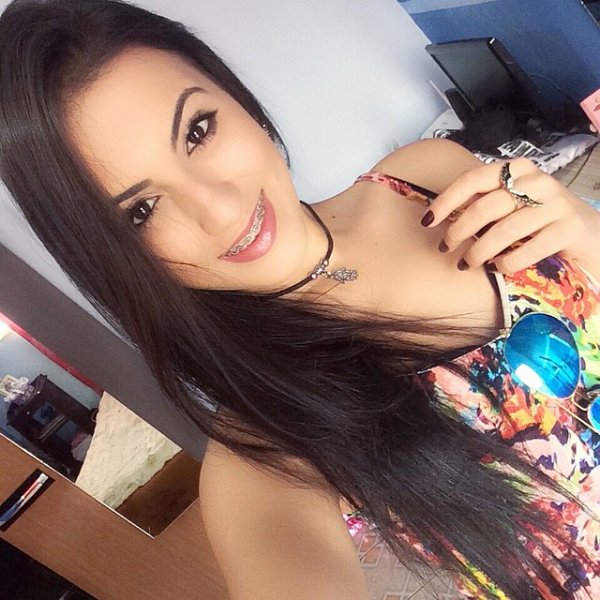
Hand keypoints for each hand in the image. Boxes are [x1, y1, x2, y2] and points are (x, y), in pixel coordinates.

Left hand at [421, 158, 599, 273]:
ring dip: (479, 251)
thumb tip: (439, 219)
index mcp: (517, 170)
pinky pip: (529, 248)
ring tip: (467, 264)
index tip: (427, 221)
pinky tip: (496, 268)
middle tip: (446, 247)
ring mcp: (556, 204)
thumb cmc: (540, 221)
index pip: (474, 179)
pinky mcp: (570, 228)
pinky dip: (507, 261)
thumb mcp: (512, 205)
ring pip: (505, 229)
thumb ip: (484, 205)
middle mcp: (538, 182)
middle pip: (486, 206)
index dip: (447, 200)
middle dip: (459, 230)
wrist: (592, 234)